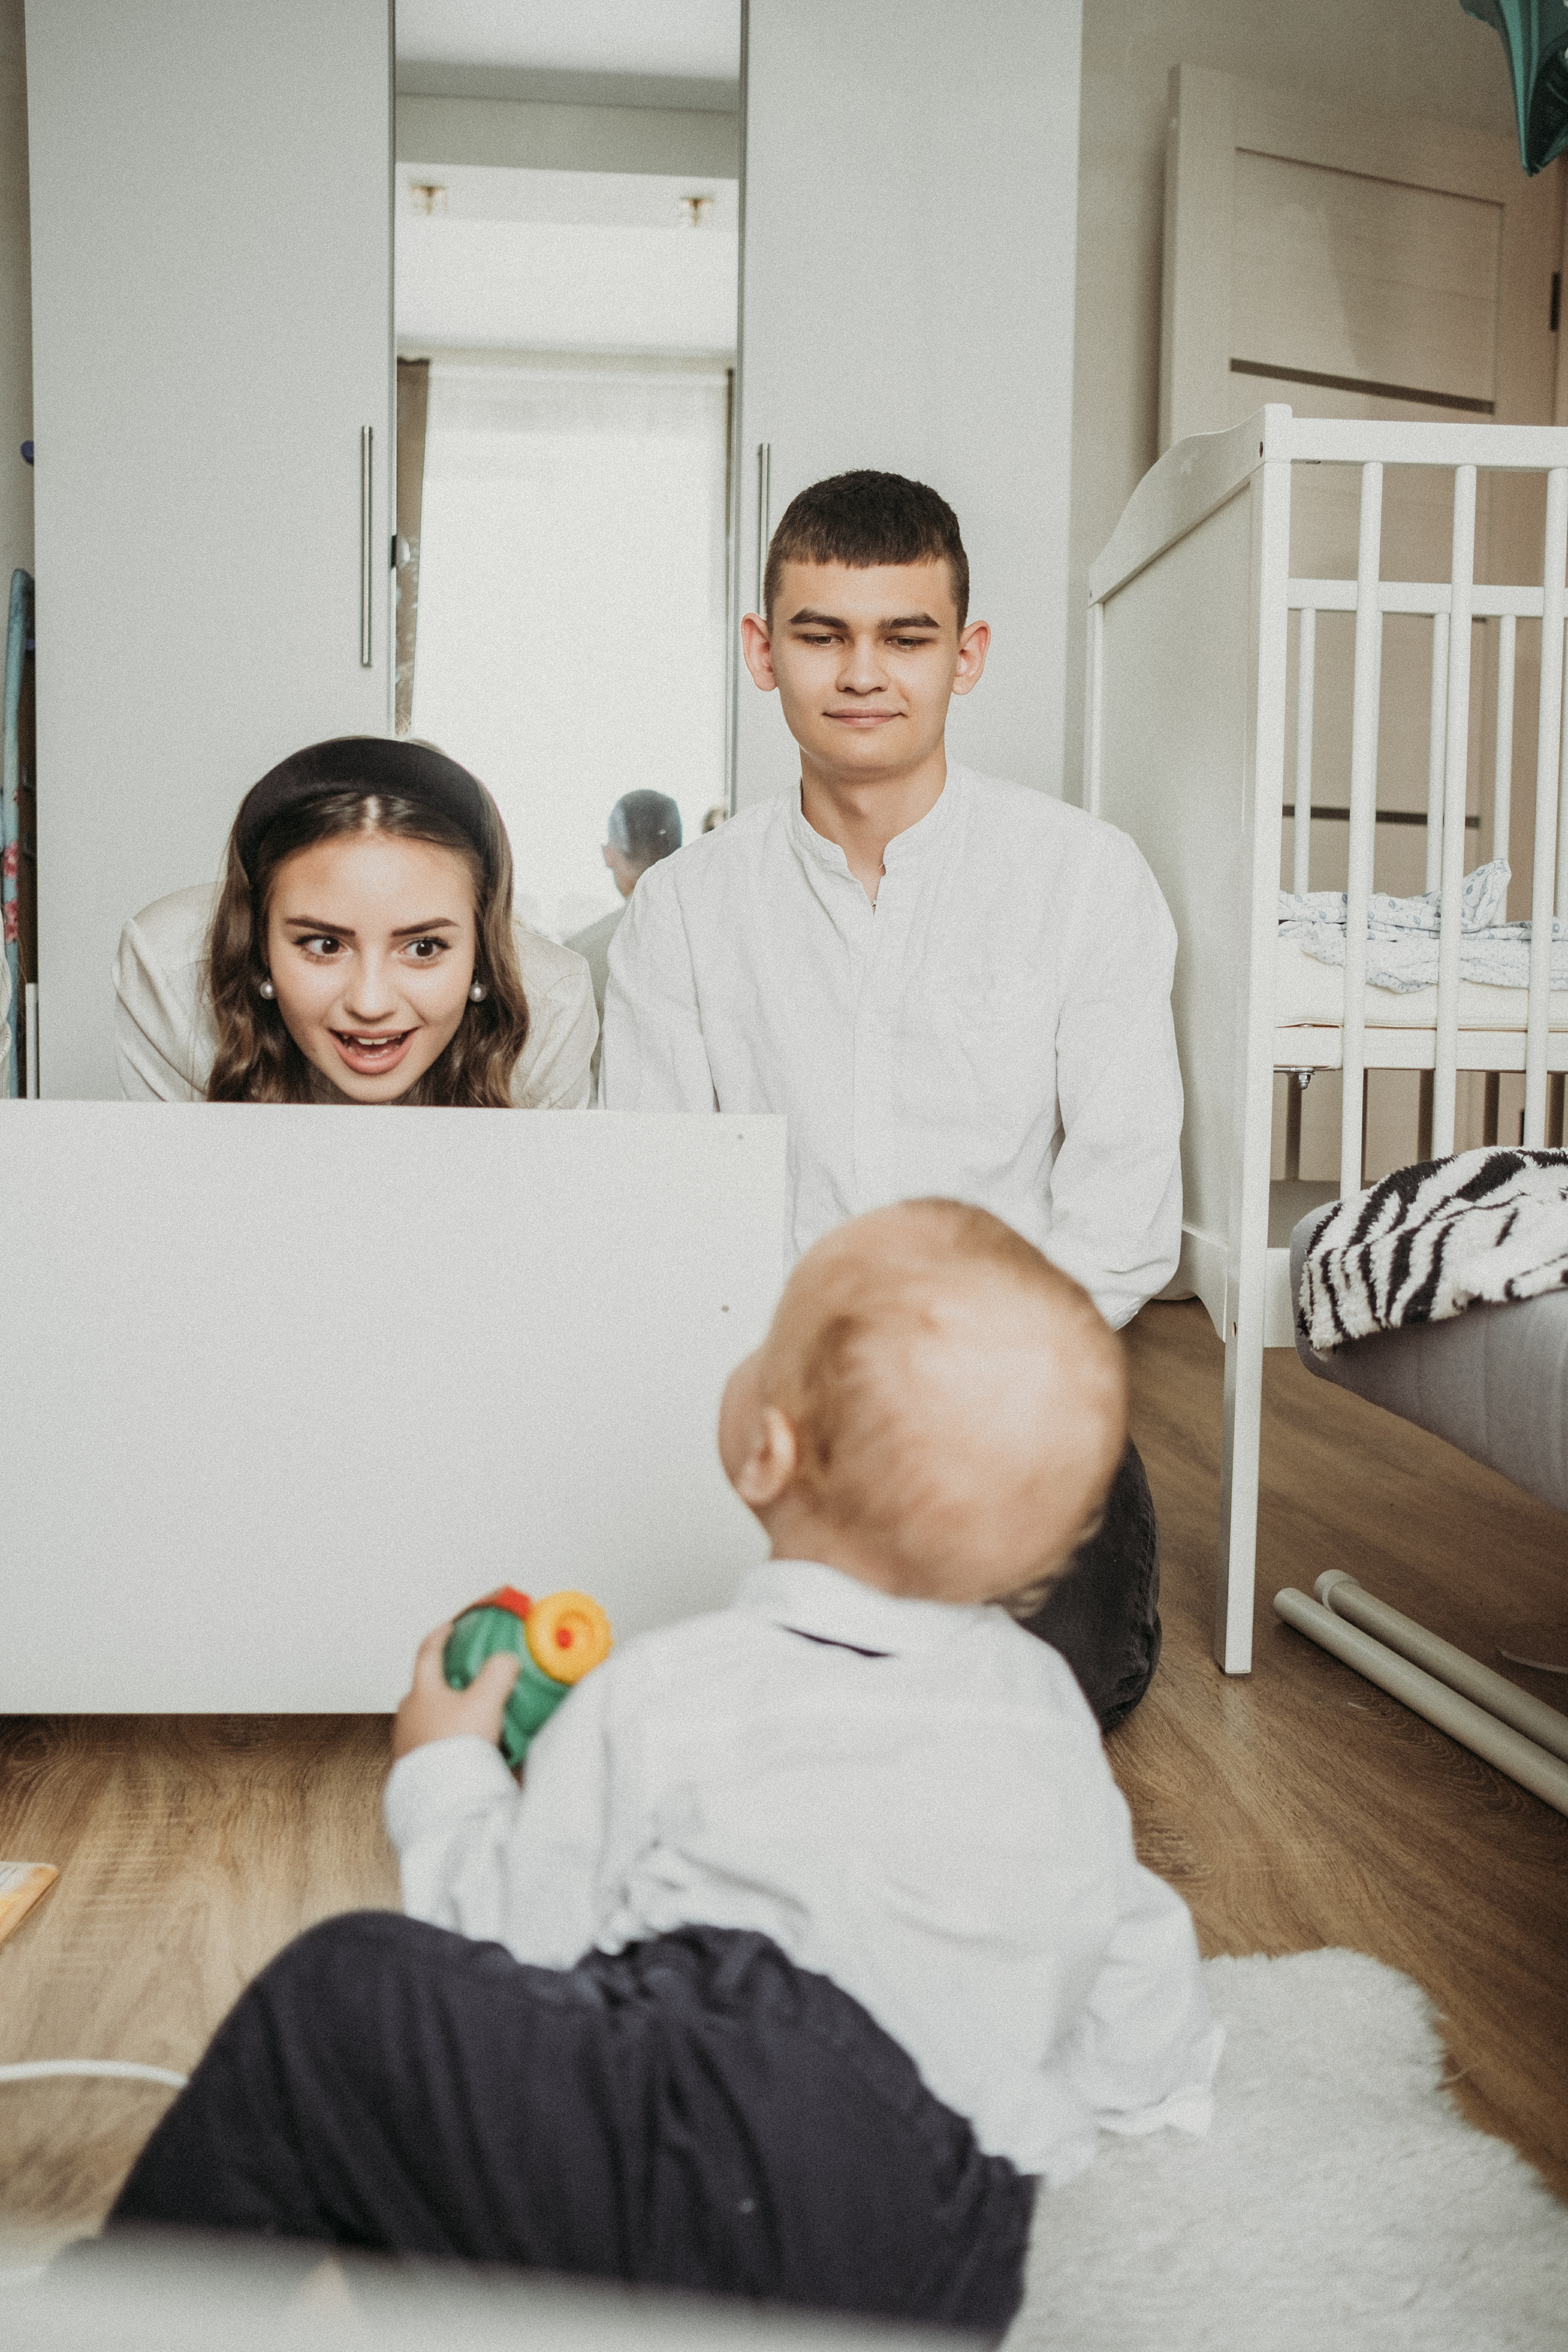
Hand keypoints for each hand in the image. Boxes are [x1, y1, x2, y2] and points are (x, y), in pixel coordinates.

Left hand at [391, 1622, 519, 1761]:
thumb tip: (505, 1659)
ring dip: (448, 1713)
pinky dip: (447, 1738)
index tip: (448, 1627)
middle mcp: (408, 1715)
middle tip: (467, 1678)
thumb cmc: (457, 1746)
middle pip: (426, 1687)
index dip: (440, 1636)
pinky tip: (465, 1747)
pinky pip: (431, 1742)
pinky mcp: (414, 1765)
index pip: (427, 1653)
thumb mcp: (486, 1700)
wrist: (443, 1797)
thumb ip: (498, 1673)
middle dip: (446, 1681)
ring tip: (472, 1718)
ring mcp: (408, 1741)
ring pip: (429, 1717)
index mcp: (422, 1692)